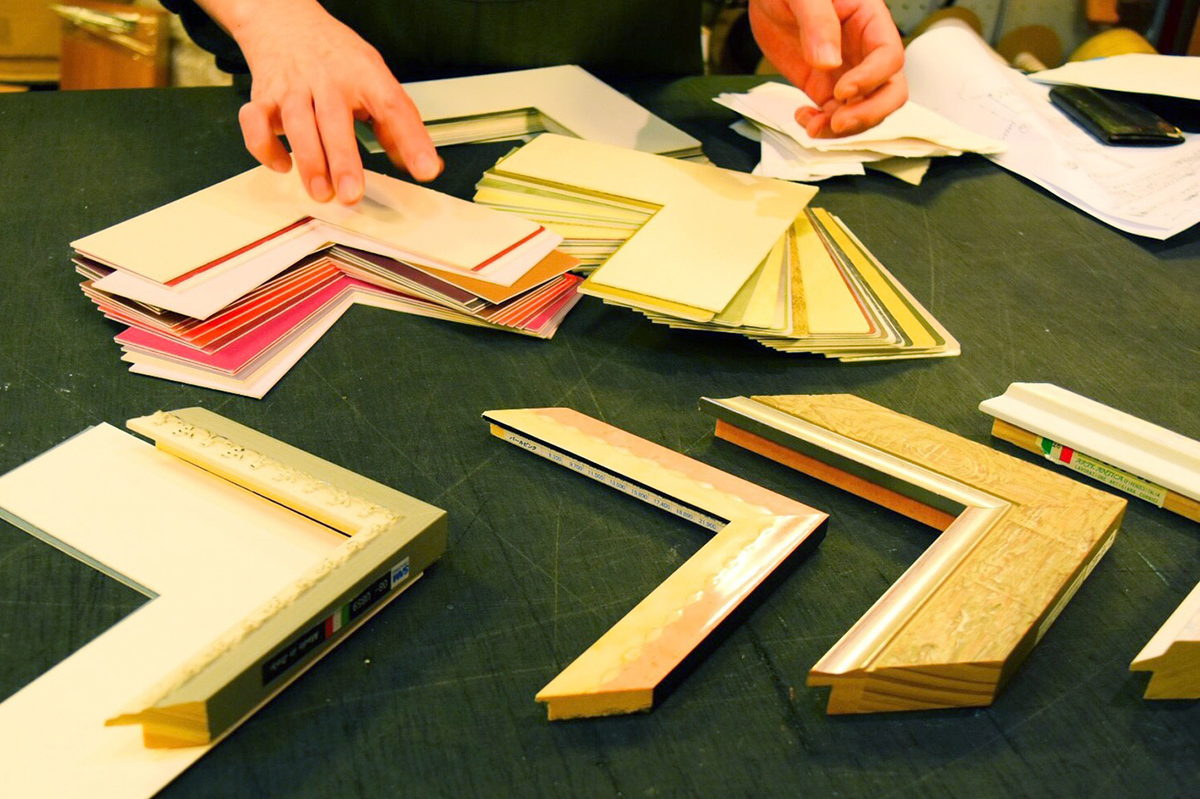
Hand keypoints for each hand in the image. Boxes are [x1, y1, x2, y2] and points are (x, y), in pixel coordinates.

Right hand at [223, 0, 439, 203]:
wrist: (284, 18)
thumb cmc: (334, 56)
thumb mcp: (374, 78)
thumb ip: (394, 123)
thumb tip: (421, 163)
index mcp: (364, 74)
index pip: (393, 106)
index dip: (412, 139)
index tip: (425, 169)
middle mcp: (327, 80)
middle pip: (335, 120)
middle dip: (342, 160)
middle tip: (352, 194)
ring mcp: (292, 87)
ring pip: (296, 123)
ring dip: (308, 160)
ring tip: (321, 192)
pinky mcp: (263, 96)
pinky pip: (255, 121)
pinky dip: (264, 146)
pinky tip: (282, 165)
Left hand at [749, 0, 906, 137]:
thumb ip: (818, 22)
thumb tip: (828, 61)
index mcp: (870, 20)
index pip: (889, 56)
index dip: (871, 78)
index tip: (842, 90)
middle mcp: (865, 50)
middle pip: (890, 91)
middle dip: (869, 113)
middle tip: (839, 122)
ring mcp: (847, 72)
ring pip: (864, 110)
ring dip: (843, 127)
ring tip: (813, 125)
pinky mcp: (825, 88)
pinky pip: (835, 115)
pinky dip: (822, 125)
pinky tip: (803, 118)